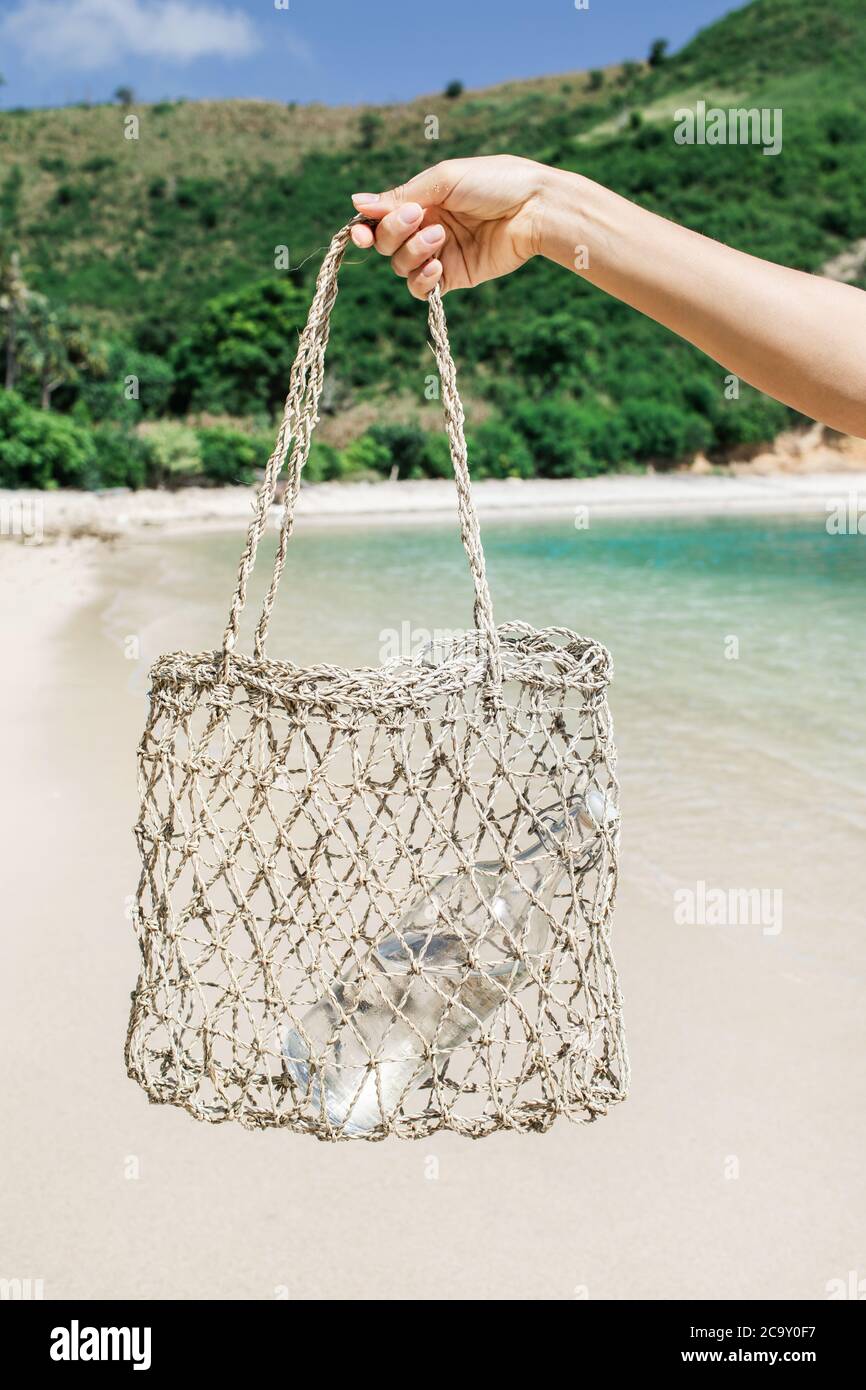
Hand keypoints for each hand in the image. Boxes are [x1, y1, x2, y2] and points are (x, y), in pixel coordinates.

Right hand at [350, 155, 548, 298]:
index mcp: (422, 199)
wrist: (535, 208)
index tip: (361, 232)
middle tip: (418, 218)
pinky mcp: (455, 276)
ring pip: (401, 266)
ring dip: (413, 252)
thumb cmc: (495, 183)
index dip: (366, 228)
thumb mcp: (444, 180)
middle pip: (386, 244)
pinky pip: (422, 288)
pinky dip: (422, 280)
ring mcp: (440, 253)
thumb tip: (356, 202)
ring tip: (440, 236)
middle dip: (394, 233)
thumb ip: (401, 196)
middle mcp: (426, 226)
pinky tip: (437, 267)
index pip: (380, 218)